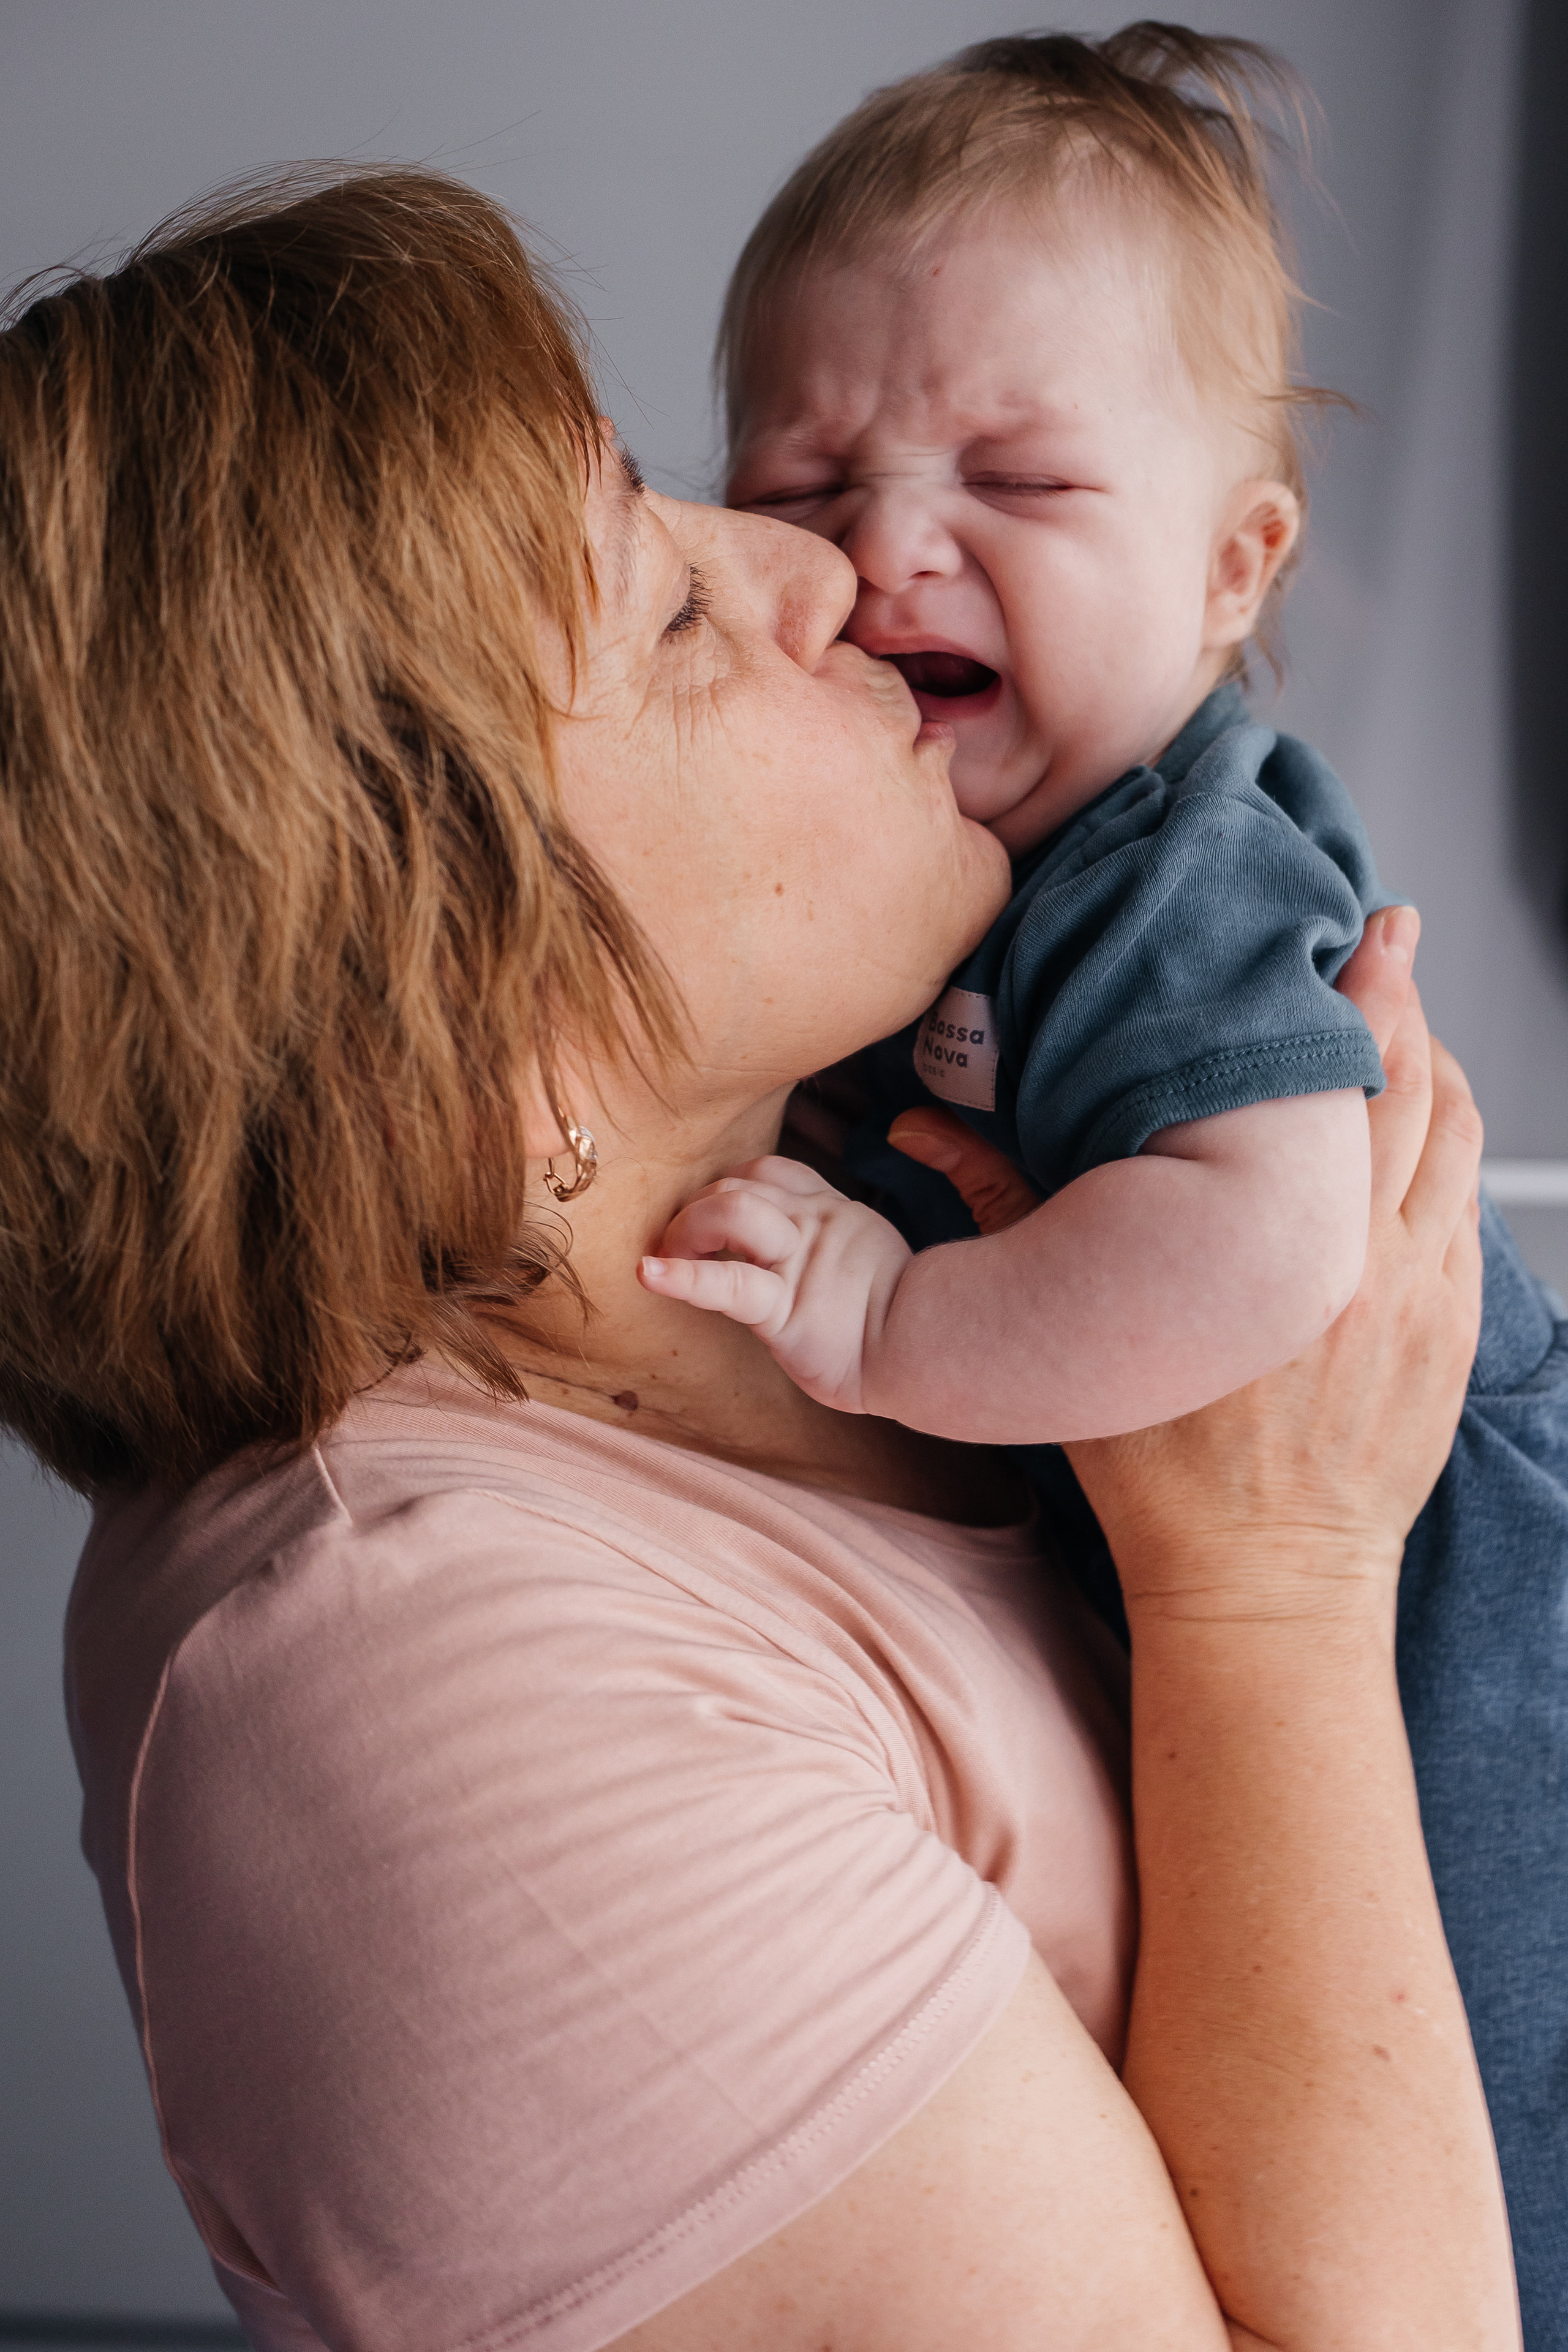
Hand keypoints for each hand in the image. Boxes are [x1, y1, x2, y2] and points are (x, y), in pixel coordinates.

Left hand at [637, 1155, 910, 1413]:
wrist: (934, 1353)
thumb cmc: (917, 1310)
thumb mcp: (892, 1238)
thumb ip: (907, 1174)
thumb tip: (911, 1125)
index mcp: (832, 1211)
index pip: (769, 1170)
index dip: (731, 1184)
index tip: (714, 1216)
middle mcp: (811, 1224)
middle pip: (737, 1185)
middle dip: (695, 1209)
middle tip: (678, 1247)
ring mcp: (797, 1263)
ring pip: (730, 1211)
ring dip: (686, 1228)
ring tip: (667, 1256)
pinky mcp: (785, 1309)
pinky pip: (727, 1284)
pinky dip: (681, 1277)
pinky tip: (648, 1274)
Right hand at [887, 905, 1481, 1606]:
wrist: (1262, 1583)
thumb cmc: (1163, 1473)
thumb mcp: (1079, 1340)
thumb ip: (1008, 1215)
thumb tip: (919, 1128)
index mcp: (1265, 1249)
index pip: (1319, 1082)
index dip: (1335, 996)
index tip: (1336, 934)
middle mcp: (1361, 1259)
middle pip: (1405, 1088)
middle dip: (1398, 1000)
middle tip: (1384, 931)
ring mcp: (1420, 1296)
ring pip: (1453, 1140)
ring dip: (1435, 1066)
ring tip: (1409, 1015)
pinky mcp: (1454, 1334)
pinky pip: (1467, 1208)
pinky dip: (1450, 1147)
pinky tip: (1425, 1122)